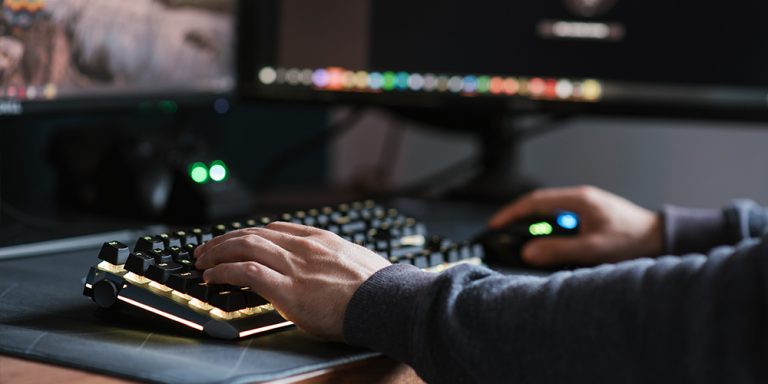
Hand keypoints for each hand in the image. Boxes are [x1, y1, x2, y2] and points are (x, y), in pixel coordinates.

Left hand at [193, 222, 390, 340]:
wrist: (387, 301)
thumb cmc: (380, 290)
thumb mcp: (360, 263)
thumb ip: (339, 262)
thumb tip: (336, 272)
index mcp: (322, 240)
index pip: (277, 228)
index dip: (252, 233)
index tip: (240, 239)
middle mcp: (304, 247)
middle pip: (254, 233)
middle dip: (226, 239)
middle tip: (208, 248)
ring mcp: (294, 266)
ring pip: (245, 247)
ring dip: (218, 252)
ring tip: (202, 260)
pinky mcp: (287, 289)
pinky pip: (245, 273)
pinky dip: (223, 271)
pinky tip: (211, 277)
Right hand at [488, 186, 662, 266]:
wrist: (661, 239)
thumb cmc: (633, 240)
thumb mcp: (593, 248)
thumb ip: (559, 250)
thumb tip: (529, 252)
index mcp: (579, 200)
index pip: (535, 201)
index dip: (511, 212)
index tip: (495, 224)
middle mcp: (581, 199)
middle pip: (539, 205)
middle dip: (518, 219)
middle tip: (502, 233)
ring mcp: (586, 207)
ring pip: (550, 213)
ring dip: (535, 227)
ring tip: (523, 243)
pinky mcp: (591, 217)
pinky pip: (562, 221)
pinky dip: (550, 232)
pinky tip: (550, 246)